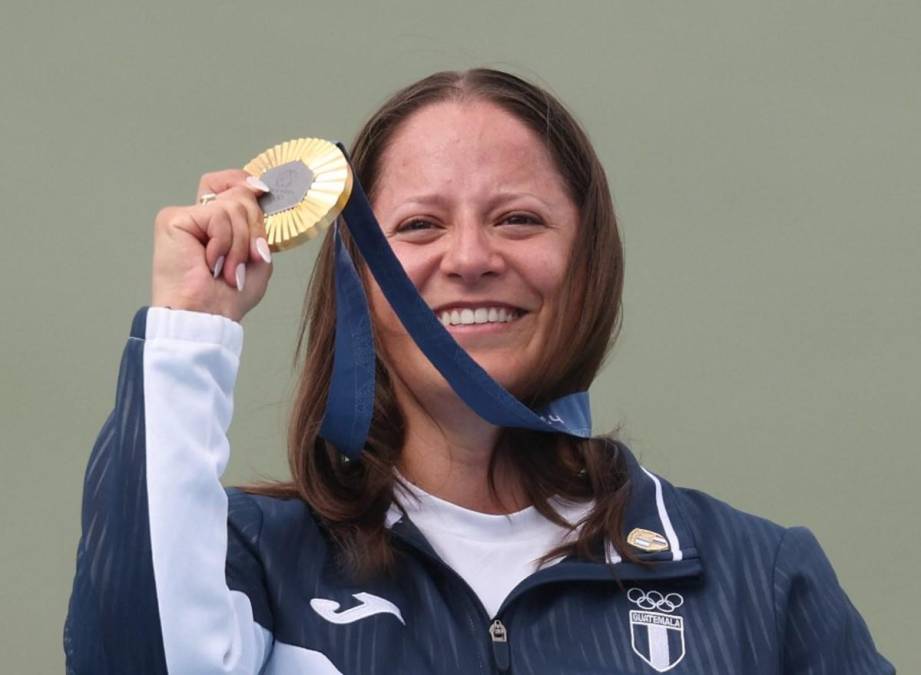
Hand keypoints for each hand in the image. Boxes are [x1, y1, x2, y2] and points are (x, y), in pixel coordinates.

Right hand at [151, 170, 272, 322]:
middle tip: (247, 259)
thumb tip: (255, 190)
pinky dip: (224, 243)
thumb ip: (257, 224)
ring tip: (228, 269)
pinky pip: (217, 216)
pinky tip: (211, 262)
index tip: (262, 192)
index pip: (230, 183)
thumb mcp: (257, 256)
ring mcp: (185, 216)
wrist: (207, 316)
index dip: (247, 183)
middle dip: (254, 229)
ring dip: (240, 244)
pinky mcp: (173, 218)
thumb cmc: (228, 297)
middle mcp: (199, 217)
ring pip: (233, 206)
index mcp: (217, 225)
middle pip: (239, 195)